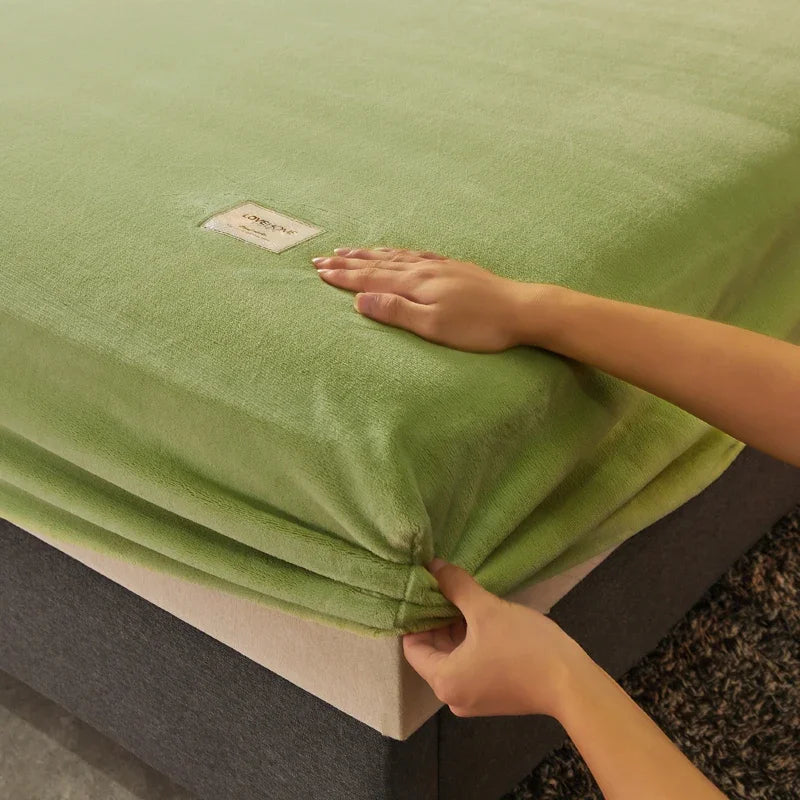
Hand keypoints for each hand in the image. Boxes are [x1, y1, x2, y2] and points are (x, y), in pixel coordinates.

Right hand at [312, 247, 545, 352]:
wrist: (521, 309)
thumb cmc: (478, 325)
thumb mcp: (433, 325)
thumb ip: (396, 311)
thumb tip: (360, 300)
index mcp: (415, 284)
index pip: (370, 278)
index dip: (343, 276)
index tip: (318, 271)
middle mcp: (423, 269)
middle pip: (378, 263)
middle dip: (348, 262)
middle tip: (322, 257)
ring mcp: (440, 266)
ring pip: (395, 256)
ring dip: (369, 254)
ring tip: (350, 250)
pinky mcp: (455, 268)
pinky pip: (416, 255)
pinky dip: (398, 253)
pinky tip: (398, 253)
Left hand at [403, 559, 591, 717]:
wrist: (572, 684)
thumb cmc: (523, 647)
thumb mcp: (486, 610)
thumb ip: (455, 586)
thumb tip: (433, 566)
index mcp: (443, 681)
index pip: (412, 646)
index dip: (414, 616)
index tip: (422, 590)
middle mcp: (452, 696)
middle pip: (432, 652)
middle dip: (437, 619)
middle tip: (442, 588)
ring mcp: (474, 700)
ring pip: (453, 658)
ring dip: (455, 629)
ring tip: (462, 597)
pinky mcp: (494, 697)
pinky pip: (470, 667)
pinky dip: (470, 644)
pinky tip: (481, 618)